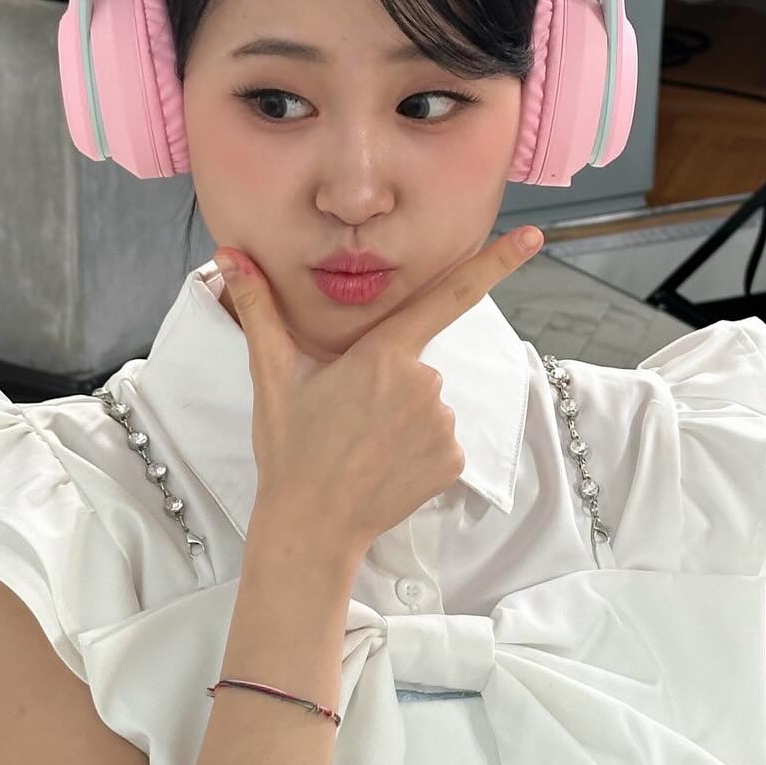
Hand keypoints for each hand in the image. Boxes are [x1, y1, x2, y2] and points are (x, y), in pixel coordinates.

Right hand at [214, 229, 543, 553]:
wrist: (310, 527)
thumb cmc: (290, 450)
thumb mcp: (272, 376)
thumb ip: (258, 308)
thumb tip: (230, 255)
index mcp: (384, 353)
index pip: (448, 295)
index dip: (495, 264)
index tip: (534, 237)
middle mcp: (423, 382)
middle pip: (415, 366)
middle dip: (387, 386)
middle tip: (346, 420)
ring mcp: (441, 424)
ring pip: (427, 406)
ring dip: (401, 421)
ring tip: (361, 448)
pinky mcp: (452, 461)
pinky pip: (440, 443)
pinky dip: (416, 453)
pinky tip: (384, 467)